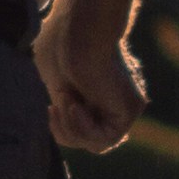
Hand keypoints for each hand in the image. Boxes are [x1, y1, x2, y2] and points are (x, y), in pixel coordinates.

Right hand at [37, 2, 145, 154]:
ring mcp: (122, 106)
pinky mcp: (130, 111)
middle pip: (86, 139)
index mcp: (94, 91)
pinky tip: (77, 106)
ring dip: (71, 127)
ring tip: (66, 100)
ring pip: (95, 144)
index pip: (79, 127)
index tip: (48, 108)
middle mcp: (111, 100)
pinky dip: (83, 128)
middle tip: (56, 104)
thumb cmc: (60, 46)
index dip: (59, 126)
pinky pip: (105, 140)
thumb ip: (59, 101)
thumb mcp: (51, 79)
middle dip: (63, 129)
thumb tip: (61, 117)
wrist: (79, 34)